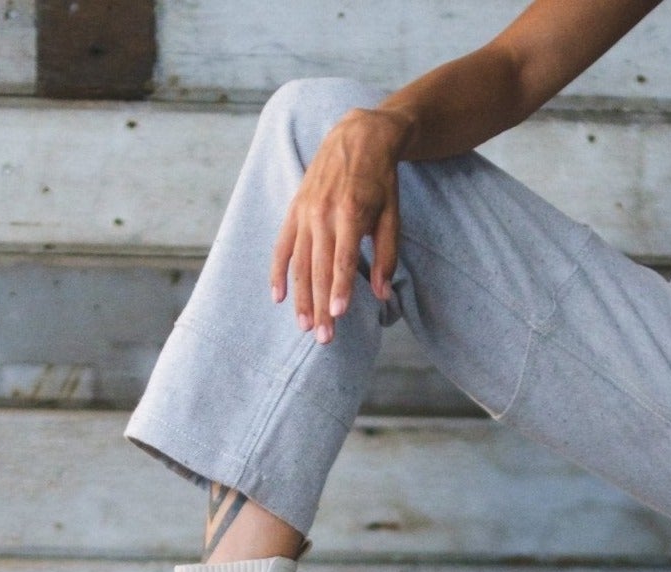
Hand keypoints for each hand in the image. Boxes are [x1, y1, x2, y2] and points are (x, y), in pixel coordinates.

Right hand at [269, 107, 405, 343]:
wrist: (358, 135)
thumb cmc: (380, 179)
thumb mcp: (392, 215)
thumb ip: (386, 256)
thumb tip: (382, 294)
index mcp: (350, 212)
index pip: (342, 259)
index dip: (340, 289)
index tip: (338, 315)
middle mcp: (323, 213)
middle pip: (319, 269)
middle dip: (321, 306)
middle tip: (324, 337)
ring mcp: (305, 212)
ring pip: (300, 263)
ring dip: (301, 298)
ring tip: (304, 327)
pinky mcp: (295, 210)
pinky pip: (283, 246)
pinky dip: (278, 272)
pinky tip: (278, 297)